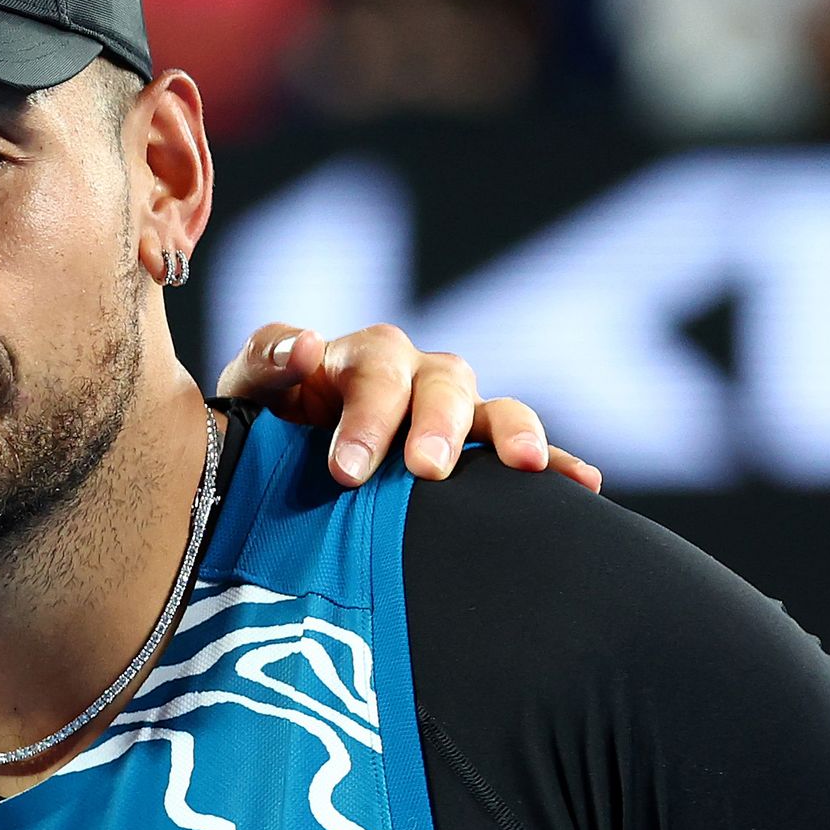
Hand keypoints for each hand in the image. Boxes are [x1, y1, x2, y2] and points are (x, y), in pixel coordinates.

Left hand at [214, 322, 601, 493]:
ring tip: (521, 464)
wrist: (277, 469)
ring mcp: (450, 412)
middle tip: (424, 471)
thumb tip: (305, 345)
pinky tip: (582, 484)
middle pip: (440, 383)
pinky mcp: (477, 452)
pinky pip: (524, 452)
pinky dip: (554, 463)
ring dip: (509, 432)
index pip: (373, 368)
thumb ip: (266, 362)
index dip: (366, 415)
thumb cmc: (261, 427)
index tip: (346, 470)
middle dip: (435, 426)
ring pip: (490, 407)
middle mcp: (411, 375)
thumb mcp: (247, 392)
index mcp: (355, 357)